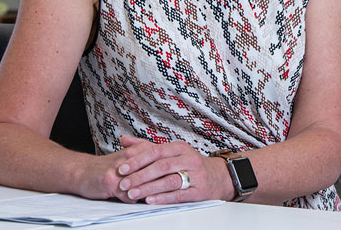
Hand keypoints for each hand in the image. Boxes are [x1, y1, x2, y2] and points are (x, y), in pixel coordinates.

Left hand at [114, 136, 233, 203]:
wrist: (218, 176)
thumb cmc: (189, 164)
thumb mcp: (171, 152)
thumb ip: (146, 146)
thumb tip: (123, 140)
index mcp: (179, 147)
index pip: (156, 151)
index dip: (138, 160)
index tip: (122, 168)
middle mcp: (188, 158)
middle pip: (161, 166)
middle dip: (140, 176)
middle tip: (123, 184)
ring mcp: (196, 175)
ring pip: (169, 181)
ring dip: (148, 188)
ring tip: (132, 194)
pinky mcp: (199, 190)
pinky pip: (179, 195)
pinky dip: (163, 198)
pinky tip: (150, 200)